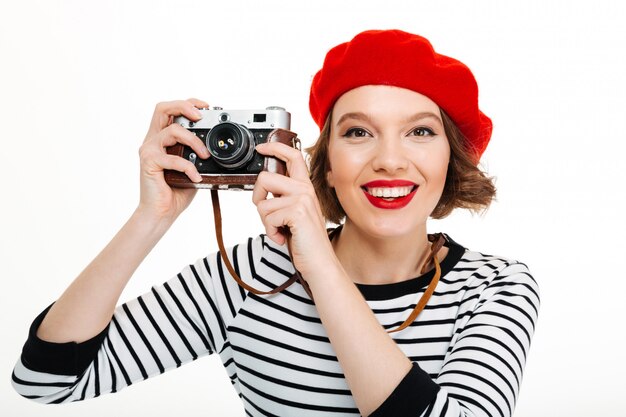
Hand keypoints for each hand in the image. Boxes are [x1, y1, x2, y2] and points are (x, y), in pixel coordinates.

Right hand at [137, 99, 210, 222]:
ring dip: (194, 141)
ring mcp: (149, 150)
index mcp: (161, 138)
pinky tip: (196, 176)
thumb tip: (216, 146)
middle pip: (162, 109)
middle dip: (184, 107)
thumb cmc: (176, 190)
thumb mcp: (192, 167)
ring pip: (172, 131)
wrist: (162, 212)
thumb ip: (197, 153)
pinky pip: (173, 158)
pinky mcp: (149, 162)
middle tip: (201, 117)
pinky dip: (188, 167)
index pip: (170, 110)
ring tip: (205, 154)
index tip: (205, 107)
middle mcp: (152, 140)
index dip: (187, 103)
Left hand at [252, 142, 335, 277]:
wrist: (320, 262)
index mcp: (305, 187)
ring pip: (263, 203)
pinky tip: (283, 237)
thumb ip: (284, 198)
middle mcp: (305, 189)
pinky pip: (268, 217)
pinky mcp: (298, 212)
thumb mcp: (294, 213)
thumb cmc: (305, 241)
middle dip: (257, 197)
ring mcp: (302, 199)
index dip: (275, 147)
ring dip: (266, 222)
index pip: (293, 156)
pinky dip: (271, 232)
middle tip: (267, 214)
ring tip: (280, 230)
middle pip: (265, 177)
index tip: (261, 147)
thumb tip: (263, 188)